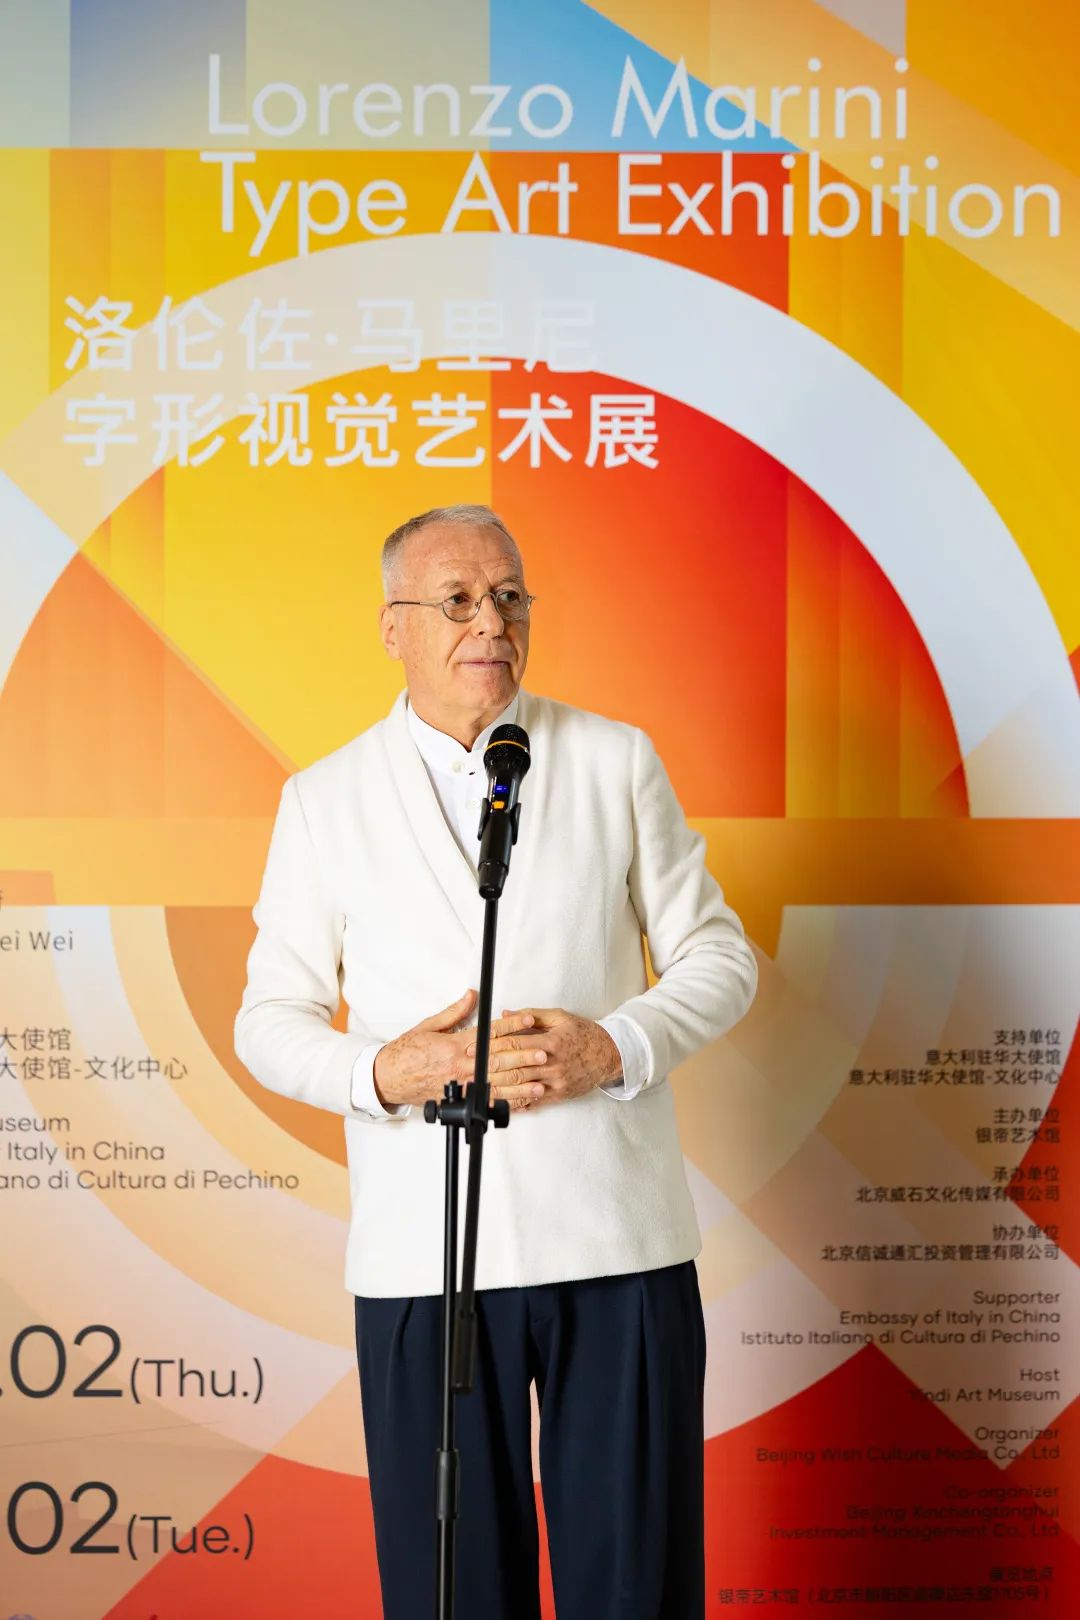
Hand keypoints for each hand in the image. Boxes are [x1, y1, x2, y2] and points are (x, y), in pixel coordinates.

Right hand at [372, 989, 547, 1110]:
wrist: (388, 1078)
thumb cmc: (407, 1051)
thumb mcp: (429, 1025)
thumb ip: (455, 1012)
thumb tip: (472, 995)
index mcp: (455, 1045)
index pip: (489, 1033)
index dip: (512, 1025)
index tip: (529, 1019)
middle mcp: (460, 1066)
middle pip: (498, 1060)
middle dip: (523, 1055)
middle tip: (544, 1051)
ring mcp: (461, 1085)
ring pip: (496, 1084)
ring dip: (520, 1083)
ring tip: (540, 1080)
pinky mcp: (459, 1099)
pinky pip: (486, 1102)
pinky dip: (505, 1103)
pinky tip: (521, 1101)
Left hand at [467, 1007, 621, 1110]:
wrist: (610, 1055)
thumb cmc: (584, 1034)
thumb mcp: (560, 1017)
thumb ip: (532, 1015)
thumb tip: (504, 1014)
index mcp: (551, 1041)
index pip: (515, 1042)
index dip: (492, 1044)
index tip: (474, 1045)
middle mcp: (552, 1063)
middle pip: (515, 1066)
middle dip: (489, 1067)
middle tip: (469, 1068)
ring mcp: (555, 1082)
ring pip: (521, 1086)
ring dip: (498, 1088)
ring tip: (478, 1087)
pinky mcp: (558, 1095)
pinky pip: (533, 1101)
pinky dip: (515, 1103)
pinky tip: (499, 1103)